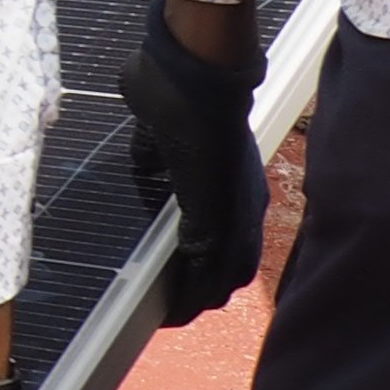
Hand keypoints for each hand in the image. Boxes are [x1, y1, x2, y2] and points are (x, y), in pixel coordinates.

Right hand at [118, 1, 269, 314]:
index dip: (201, 269)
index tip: (174, 287)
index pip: (224, 242)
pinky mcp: (216, 211)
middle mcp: (244, 203)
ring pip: (223, 275)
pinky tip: (171, 305)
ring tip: (168, 316)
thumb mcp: (166, 138)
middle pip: (230, 269)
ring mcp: (235, 209)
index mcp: (231, 185)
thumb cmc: (178, 94)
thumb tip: (145, 168)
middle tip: (169, 311)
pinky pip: (206, 267)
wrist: (194, 72)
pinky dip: (190, 292)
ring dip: (195, 300)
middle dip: (198, 294)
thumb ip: (158, 159)